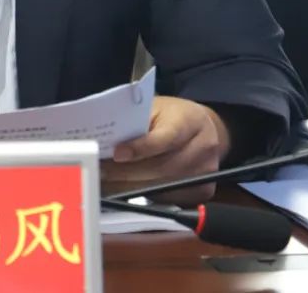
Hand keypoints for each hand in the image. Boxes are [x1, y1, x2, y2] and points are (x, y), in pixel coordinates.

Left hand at [100, 96, 230, 205]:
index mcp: (190, 120)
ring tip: (108, 182)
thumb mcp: (155, 108)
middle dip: (126, 173)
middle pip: (162, 167)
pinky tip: (128, 188)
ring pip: (162, 187)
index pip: (165, 137)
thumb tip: (107, 140)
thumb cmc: (172, 116)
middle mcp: (203, 146)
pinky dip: (146, 196)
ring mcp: (206, 171)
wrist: (203, 128)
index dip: (140, 148)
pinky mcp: (204, 190)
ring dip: (132, 187)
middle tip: (101, 172)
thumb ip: (137, 122)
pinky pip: (169, 199)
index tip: (117, 154)